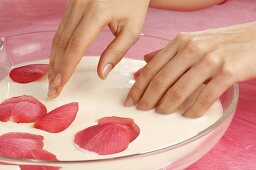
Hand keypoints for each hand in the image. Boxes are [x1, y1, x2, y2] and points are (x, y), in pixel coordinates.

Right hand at [48, 0, 149, 97]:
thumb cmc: (134, 3)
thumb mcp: (132, 29)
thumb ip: (117, 52)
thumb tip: (102, 74)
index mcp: (98, 12)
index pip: (76, 45)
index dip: (66, 67)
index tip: (60, 84)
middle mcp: (81, 5)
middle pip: (62, 42)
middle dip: (56, 67)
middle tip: (53, 87)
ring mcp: (73, 2)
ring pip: (58, 35)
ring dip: (54, 58)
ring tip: (53, 77)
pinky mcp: (72, 3)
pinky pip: (61, 28)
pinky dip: (58, 46)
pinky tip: (58, 59)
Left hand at [125, 22, 255, 117]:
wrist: (254, 39)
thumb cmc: (221, 43)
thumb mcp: (191, 41)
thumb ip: (168, 52)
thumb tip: (146, 60)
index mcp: (181, 42)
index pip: (152, 68)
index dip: (138, 86)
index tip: (131, 100)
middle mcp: (193, 49)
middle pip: (162, 80)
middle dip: (148, 99)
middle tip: (142, 110)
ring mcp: (210, 60)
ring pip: (180, 89)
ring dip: (167, 106)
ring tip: (161, 113)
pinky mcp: (228, 72)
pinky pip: (205, 96)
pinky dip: (194, 109)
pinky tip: (188, 115)